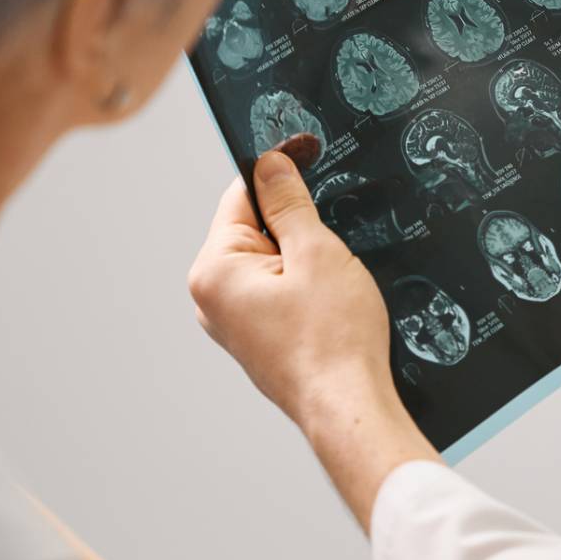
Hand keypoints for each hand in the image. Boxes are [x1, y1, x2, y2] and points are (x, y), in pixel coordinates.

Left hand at [188, 151, 392, 428]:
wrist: (348, 407)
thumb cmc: (333, 340)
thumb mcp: (317, 252)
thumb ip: (288, 202)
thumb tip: (271, 164)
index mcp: (214, 271)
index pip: (241, 195)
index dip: (280, 171)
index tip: (309, 152)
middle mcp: (212, 298)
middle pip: (253, 226)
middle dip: (294, 220)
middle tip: (331, 237)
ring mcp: (232, 321)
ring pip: (269, 258)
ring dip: (301, 253)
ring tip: (332, 278)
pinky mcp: (256, 337)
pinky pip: (275, 287)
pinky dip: (302, 280)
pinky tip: (328, 298)